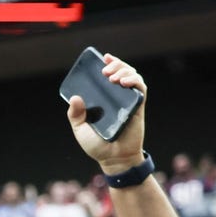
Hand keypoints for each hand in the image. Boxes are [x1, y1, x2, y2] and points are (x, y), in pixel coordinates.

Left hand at [66, 53, 146, 172]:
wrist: (113, 159)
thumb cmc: (97, 145)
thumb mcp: (81, 129)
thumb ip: (75, 115)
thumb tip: (75, 98)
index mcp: (104, 99)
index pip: (109, 76)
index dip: (109, 63)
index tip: (104, 57)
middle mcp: (117, 97)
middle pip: (122, 71)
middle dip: (116, 65)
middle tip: (105, 70)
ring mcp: (128, 101)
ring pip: (133, 76)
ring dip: (124, 71)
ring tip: (113, 77)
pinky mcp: (138, 107)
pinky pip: (140, 89)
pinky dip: (134, 81)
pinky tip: (124, 82)